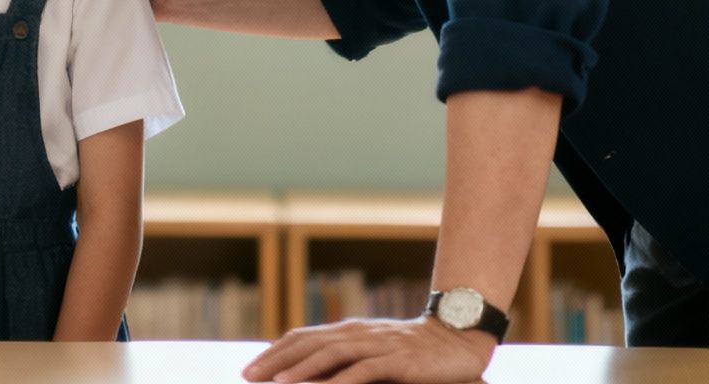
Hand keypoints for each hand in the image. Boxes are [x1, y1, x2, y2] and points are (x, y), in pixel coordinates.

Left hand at [243, 316, 495, 383]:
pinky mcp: (399, 359)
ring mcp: (379, 344)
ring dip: (302, 369)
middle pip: (309, 344)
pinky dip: (342, 381)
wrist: (459, 338)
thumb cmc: (415, 351)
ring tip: (277, 383)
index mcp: (349, 330)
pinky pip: (365, 370)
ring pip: (332, 354)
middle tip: (248, 376)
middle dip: (276, 360)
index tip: (250, 369)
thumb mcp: (375, 352)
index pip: (303, 338)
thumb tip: (314, 374)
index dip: (274, 352)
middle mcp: (358, 333)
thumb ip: (347, 359)